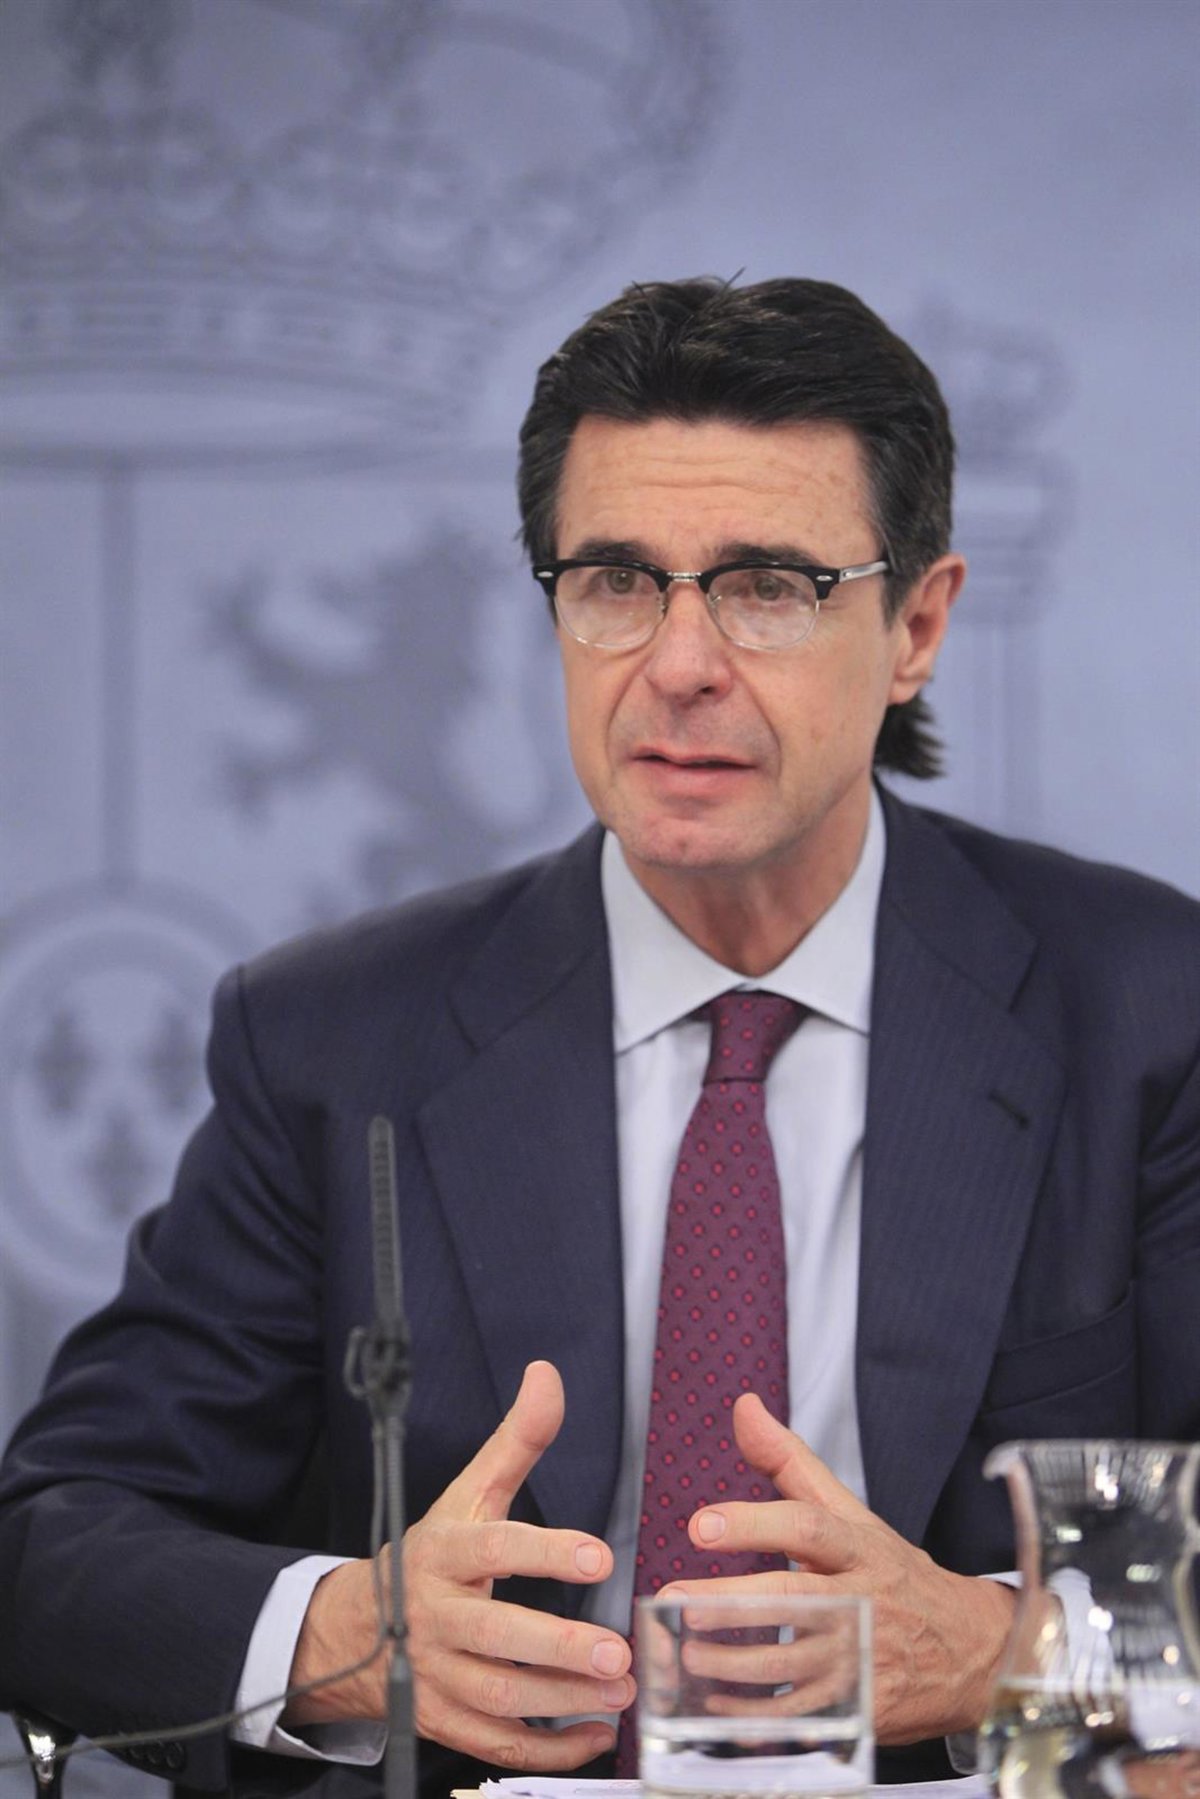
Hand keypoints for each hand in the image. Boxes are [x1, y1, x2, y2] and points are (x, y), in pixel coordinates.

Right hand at [286, 1360, 632, 1767]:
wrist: (355, 1626)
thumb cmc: (434, 1553)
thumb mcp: (469, 1492)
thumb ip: (517, 1440)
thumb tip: (547, 1374)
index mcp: (444, 1553)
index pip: (493, 1548)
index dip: (544, 1553)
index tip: (598, 1557)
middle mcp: (434, 1616)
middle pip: (496, 1637)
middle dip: (560, 1649)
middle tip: (618, 1653)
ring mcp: (433, 1675)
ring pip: (498, 1697)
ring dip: (562, 1701)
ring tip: (621, 1691)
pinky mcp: (440, 1721)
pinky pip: (494, 1744)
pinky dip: (547, 1750)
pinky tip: (594, 1735)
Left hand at [668, 1393, 1014, 1743]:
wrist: (973, 1651)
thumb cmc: (895, 1573)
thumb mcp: (850, 1512)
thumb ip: (789, 1460)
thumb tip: (744, 1405)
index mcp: (858, 1547)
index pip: (806, 1527)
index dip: (754, 1524)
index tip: (701, 1527)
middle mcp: (861, 1600)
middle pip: (793, 1599)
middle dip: (731, 1603)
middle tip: (677, 1602)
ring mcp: (862, 1657)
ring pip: (791, 1662)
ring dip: (733, 1663)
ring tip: (685, 1654)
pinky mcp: (861, 1707)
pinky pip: (802, 1713)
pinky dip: (756, 1716)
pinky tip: (714, 1707)